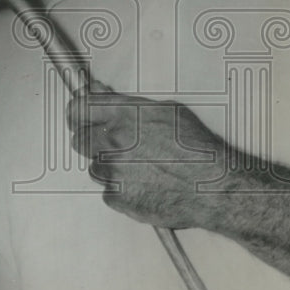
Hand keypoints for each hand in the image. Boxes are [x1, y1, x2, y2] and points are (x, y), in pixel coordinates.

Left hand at [66, 80, 229, 229]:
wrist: (212, 185)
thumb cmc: (196, 148)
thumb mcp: (165, 110)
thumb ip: (125, 102)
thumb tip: (99, 92)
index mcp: (123, 115)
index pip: (77, 109)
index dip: (77, 112)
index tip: (79, 116)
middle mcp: (113, 142)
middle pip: (80, 140)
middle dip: (93, 140)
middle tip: (115, 144)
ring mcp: (112, 171)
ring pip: (95, 167)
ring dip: (110, 167)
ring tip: (140, 167)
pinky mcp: (117, 197)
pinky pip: (108, 191)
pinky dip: (121, 190)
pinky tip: (144, 184)